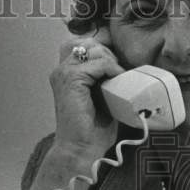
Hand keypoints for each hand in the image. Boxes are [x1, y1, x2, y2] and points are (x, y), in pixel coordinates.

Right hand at [50, 26, 125, 158]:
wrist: (81, 148)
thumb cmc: (93, 129)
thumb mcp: (101, 97)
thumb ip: (105, 78)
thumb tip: (127, 65)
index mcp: (66, 72)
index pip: (84, 43)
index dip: (103, 49)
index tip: (118, 66)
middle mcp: (61, 69)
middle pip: (90, 41)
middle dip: (109, 53)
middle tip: (118, 74)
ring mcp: (64, 73)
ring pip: (94, 49)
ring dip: (111, 61)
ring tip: (118, 79)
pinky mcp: (71, 79)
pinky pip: (99, 62)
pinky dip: (112, 69)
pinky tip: (117, 82)